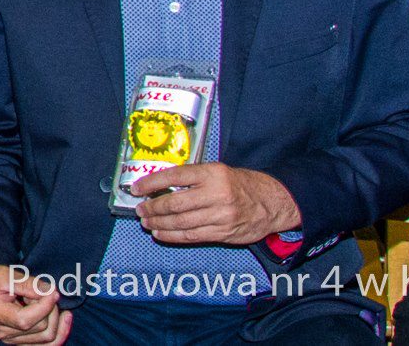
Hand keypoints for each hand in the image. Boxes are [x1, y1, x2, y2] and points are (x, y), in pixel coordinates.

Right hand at [0, 263, 70, 345]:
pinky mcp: (17, 340)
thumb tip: (51, 292)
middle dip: (51, 309)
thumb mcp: (4, 273)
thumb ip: (28, 283)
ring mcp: (9, 339)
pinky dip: (57, 331)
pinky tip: (63, 317)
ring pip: (46, 339)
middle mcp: (2, 332)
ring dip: (55, 319)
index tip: (53, 291)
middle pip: (40, 329)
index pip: (25, 320)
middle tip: (47, 291)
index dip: (45, 306)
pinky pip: (43, 344)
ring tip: (51, 302)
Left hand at [132, 163, 300, 245]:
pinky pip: (192, 236)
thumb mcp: (220, 171)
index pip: (176, 176)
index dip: (153, 182)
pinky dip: (172, 236)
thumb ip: (195, 178)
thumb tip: (163, 185)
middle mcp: (216, 194)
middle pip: (175, 203)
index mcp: (213, 173)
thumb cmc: (242, 184)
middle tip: (140, 209)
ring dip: (159, 224)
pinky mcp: (223, 233)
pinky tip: (161, 234)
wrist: (272, 202)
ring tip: (146, 222)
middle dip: (153, 208)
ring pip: (181, 223)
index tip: (137, 188)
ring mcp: (220, 216)